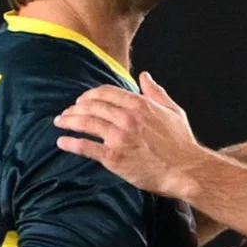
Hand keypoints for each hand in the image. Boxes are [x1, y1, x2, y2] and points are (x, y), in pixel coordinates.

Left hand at [54, 72, 206, 197]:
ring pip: (86, 123)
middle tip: (66, 113)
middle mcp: (127, 118)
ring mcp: (119, 137)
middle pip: (92, 106)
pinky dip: (71, 143)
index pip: (106, 92)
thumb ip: (156, 92)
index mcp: (140, 104)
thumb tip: (144, 76)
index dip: (90, 95)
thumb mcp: (173, 111)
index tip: (82, 100)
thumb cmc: (182, 143)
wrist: (186, 170)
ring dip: (69, 121)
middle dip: (75, 108)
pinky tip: (62, 142)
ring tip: (60, 122)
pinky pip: (86, 147)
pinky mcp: (114, 157)